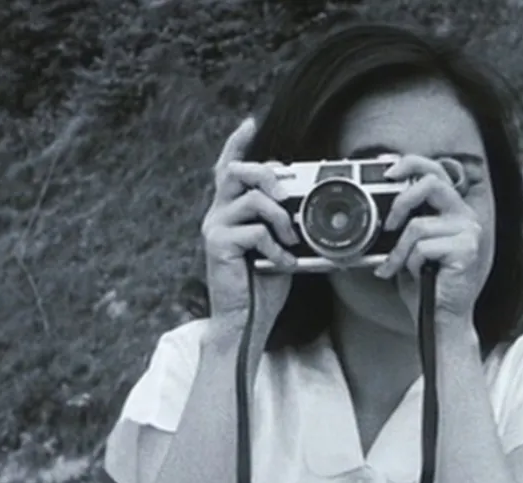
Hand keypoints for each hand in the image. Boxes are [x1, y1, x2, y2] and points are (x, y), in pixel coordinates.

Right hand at [201, 117, 299, 337]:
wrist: (245, 320)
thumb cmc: (263, 283)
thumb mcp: (280, 245)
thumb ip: (284, 221)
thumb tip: (307, 203)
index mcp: (231, 210)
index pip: (230, 168)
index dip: (237, 144)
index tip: (249, 122)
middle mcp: (218, 214)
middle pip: (237, 172)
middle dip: (267, 174)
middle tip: (286, 193)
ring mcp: (215, 228)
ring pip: (252, 199)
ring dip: (280, 216)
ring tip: (291, 238)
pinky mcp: (218, 246)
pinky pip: (254, 232)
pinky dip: (276, 247)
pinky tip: (282, 263)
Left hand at [372, 154, 489, 326]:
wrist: (440, 317)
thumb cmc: (425, 283)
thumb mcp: (411, 245)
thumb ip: (406, 220)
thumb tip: (379, 203)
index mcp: (452, 210)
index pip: (435, 171)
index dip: (411, 164)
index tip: (388, 170)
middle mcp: (464, 216)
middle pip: (430, 183)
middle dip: (402, 202)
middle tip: (389, 225)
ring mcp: (468, 232)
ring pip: (418, 225)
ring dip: (401, 251)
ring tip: (401, 267)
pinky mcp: (466, 249)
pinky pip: (423, 247)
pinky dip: (411, 264)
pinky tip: (418, 275)